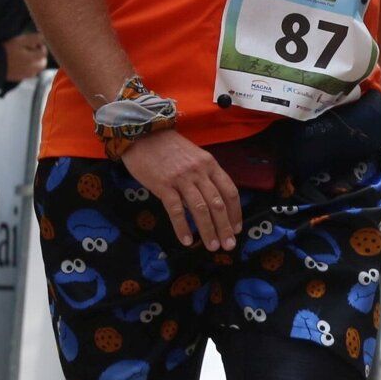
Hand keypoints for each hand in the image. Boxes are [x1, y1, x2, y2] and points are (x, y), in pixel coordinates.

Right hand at [3, 33, 48, 81]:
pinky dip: (27, 68)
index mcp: (32, 59)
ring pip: (36, 69)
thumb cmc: (4, 50)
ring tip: (24, 56)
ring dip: (34, 63)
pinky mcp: (18, 78)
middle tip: (30, 50)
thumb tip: (43, 36)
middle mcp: (31, 69)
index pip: (43, 53)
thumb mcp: (19, 41)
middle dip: (39, 56)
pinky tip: (18, 63)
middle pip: (42, 63)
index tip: (33, 43)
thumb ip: (33, 38)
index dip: (40, 46)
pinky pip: (28, 74)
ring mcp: (25, 75)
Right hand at [120, 130, 242, 249]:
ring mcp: (182, 179)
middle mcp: (199, 172)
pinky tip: (187, 240)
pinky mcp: (163, 185)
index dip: (235, 212)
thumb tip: (211, 202)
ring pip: (200, 209)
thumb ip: (204, 177)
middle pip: (218, 203)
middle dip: (225, 227)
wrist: (143, 133)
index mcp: (210, 165)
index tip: (237, 228)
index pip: (230, 191)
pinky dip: (182, 227)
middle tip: (229, 245)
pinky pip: (175, 210)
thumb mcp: (194, 157)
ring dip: (208, 230)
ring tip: (212, 246)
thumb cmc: (169, 147)